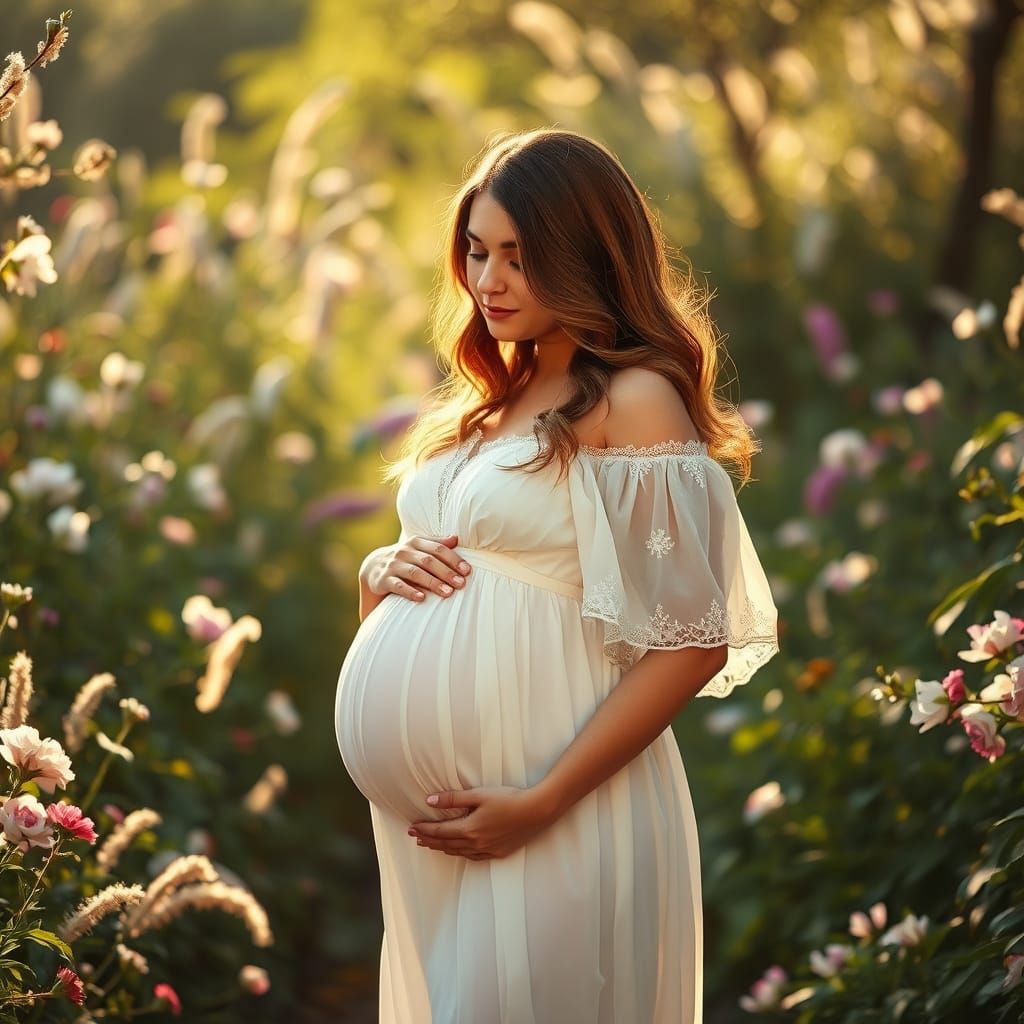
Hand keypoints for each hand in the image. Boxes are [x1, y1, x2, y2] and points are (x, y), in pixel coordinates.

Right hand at [362, 533, 471, 602]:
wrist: (373, 567)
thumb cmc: (404, 558)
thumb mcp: (418, 549)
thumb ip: (436, 544)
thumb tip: (456, 538)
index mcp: (415, 543)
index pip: (437, 549)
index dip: (453, 559)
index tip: (467, 571)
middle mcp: (404, 552)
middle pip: (428, 561)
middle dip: (446, 573)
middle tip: (461, 584)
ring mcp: (393, 565)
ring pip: (415, 573)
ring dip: (433, 583)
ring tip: (448, 593)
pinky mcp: (383, 580)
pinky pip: (398, 586)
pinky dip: (410, 592)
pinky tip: (422, 599)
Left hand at [408, 786, 555, 859]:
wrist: (537, 811)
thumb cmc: (508, 799)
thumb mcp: (479, 794)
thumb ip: (453, 799)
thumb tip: (429, 801)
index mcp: (469, 828)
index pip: (439, 831)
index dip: (424, 830)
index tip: (411, 828)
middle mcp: (475, 843)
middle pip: (446, 844)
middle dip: (429, 840)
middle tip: (415, 837)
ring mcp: (487, 850)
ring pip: (458, 852)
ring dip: (442, 848)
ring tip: (431, 845)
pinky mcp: (498, 852)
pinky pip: (473, 857)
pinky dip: (461, 854)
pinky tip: (458, 851)